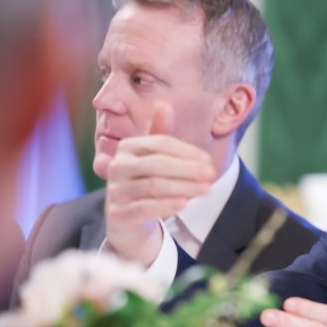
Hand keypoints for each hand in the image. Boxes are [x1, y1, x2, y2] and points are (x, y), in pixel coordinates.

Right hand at [104, 103, 214, 265]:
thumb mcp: (154, 157)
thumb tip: (164, 105)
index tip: (209, 161)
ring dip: (183, 187)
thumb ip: (161, 133)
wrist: (128, 221)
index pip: (160, 144)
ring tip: (205, 190)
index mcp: (127, 147)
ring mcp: (115, 192)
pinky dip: (166, 205)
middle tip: (211, 175)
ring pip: (152, 186)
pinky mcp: (118, 215)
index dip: (186, 151)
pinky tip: (185, 204)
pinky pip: (144, 208)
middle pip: (157, 164)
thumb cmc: (145, 181)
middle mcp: (117, 167)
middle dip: (188, 169)